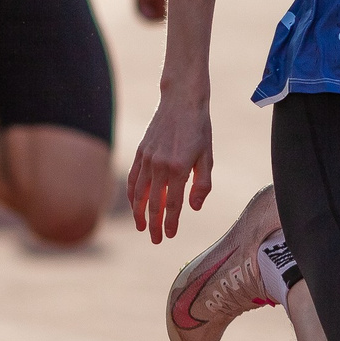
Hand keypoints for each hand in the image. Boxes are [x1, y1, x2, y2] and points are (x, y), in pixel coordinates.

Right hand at [127, 92, 213, 241]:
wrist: (181, 101)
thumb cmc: (199, 129)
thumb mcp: (207, 156)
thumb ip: (202, 184)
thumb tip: (194, 208)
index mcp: (178, 168)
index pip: (172, 204)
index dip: (170, 223)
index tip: (169, 236)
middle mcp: (159, 166)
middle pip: (153, 204)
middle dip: (153, 224)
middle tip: (155, 239)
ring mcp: (147, 159)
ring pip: (138, 193)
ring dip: (138, 213)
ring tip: (141, 226)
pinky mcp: (140, 152)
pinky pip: (133, 178)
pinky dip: (132, 194)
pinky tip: (134, 203)